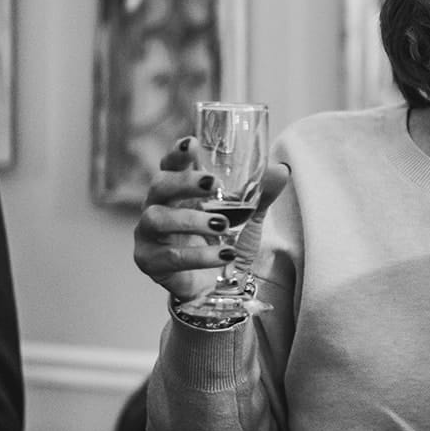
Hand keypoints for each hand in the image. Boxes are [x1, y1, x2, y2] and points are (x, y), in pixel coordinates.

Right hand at [132, 137, 290, 300]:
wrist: (220, 287)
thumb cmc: (226, 244)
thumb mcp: (248, 218)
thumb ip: (261, 195)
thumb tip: (281, 170)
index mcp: (178, 193)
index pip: (171, 166)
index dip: (177, 154)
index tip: (191, 143)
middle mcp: (158, 208)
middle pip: (160, 186)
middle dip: (184, 182)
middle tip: (213, 184)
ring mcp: (148, 234)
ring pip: (158, 219)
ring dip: (192, 220)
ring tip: (222, 225)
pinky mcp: (149, 261)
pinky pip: (170, 256)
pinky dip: (199, 255)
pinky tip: (224, 255)